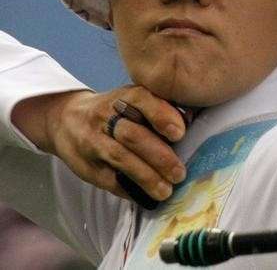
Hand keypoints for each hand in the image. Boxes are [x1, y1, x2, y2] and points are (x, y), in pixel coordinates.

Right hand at [12, 86, 186, 200]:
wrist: (67, 119)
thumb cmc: (116, 111)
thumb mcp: (134, 101)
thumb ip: (160, 109)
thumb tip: (193, 123)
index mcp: (124, 96)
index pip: (142, 100)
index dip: (161, 115)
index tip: (180, 133)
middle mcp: (106, 116)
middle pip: (132, 135)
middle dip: (158, 156)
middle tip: (179, 173)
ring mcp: (94, 141)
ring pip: (120, 158)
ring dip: (146, 176)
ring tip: (166, 190)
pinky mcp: (87, 165)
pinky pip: (109, 179)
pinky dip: (129, 189)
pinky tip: (146, 196)